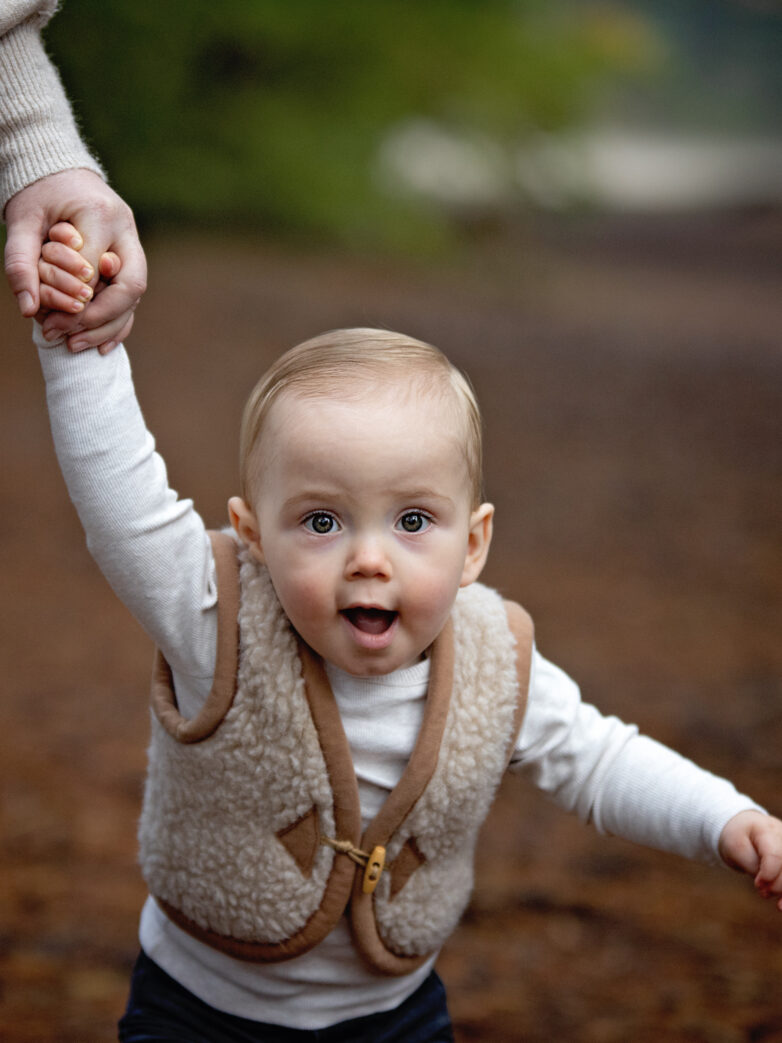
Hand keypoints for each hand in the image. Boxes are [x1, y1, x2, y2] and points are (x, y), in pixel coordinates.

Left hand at [4, 169, 145, 352]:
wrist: (59, 170)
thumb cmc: (38, 193)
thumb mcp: (21, 221)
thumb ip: (21, 262)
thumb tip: (28, 310)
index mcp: (100, 214)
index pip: (94, 270)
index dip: (76, 302)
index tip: (50, 322)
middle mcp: (126, 230)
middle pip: (130, 286)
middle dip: (101, 318)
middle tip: (70, 338)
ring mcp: (133, 243)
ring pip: (135, 295)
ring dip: (108, 326)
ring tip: (77, 345)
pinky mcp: (132, 255)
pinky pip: (133, 296)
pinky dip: (119, 322)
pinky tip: (101, 345)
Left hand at [718, 809, 781, 910]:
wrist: (744, 828)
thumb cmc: (738, 837)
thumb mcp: (735, 847)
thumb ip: (751, 864)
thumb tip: (766, 883)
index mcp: (767, 830)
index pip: (775, 855)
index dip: (768, 874)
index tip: (757, 884)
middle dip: (778, 885)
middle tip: (762, 891)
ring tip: (777, 904)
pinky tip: (781, 905)